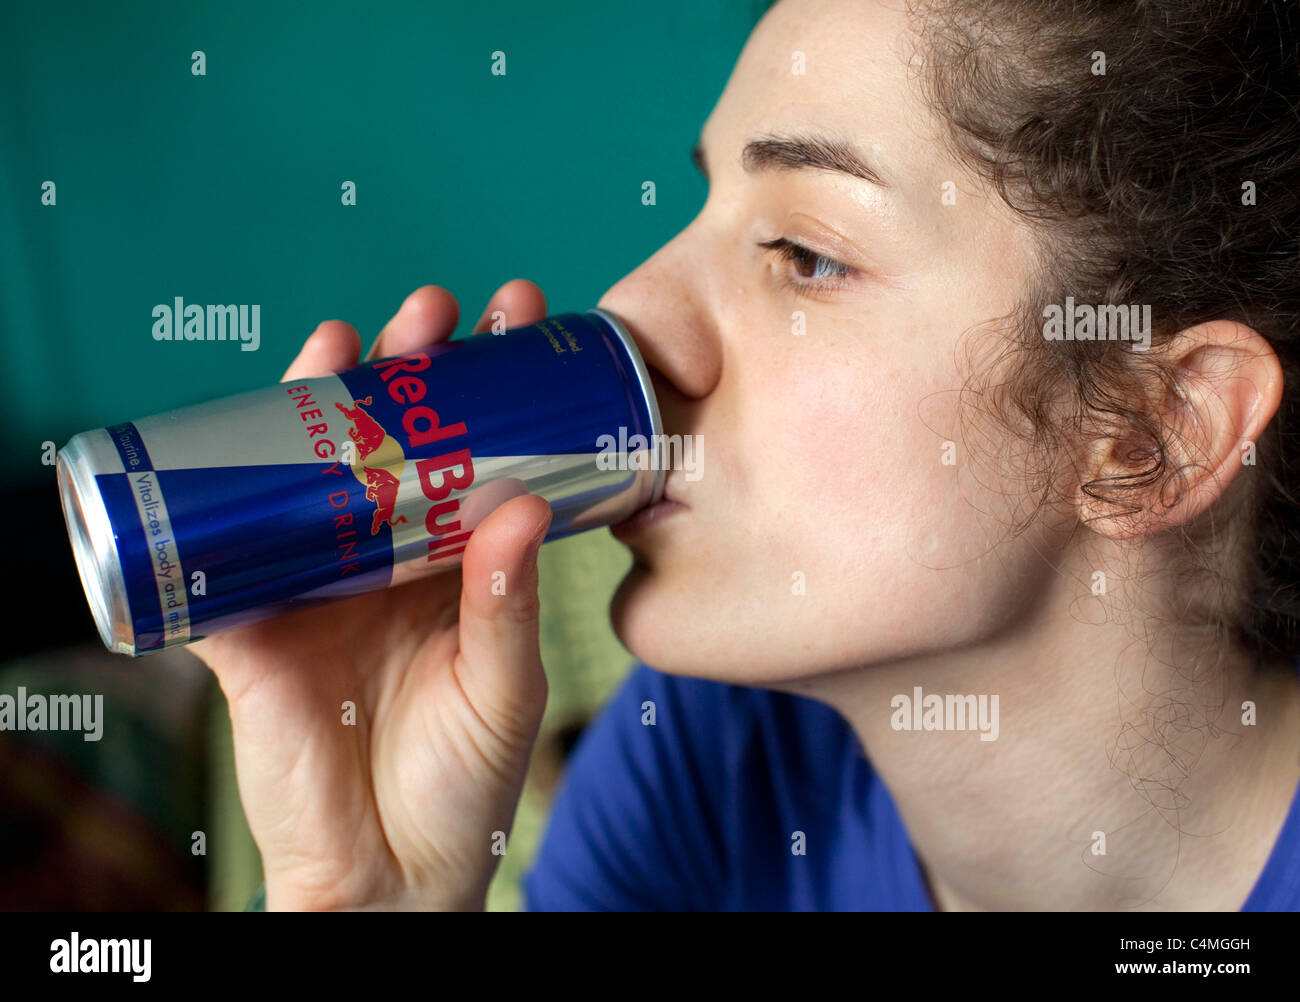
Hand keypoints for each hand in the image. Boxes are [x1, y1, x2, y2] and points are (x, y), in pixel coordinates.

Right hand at [191, 281, 551, 910]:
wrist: (392, 875)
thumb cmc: (464, 784)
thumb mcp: (502, 687)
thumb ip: (508, 606)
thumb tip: (519, 505)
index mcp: (454, 568)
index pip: (470, 455)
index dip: (489, 388)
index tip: (518, 320)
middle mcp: (383, 562)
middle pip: (384, 445)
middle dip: (405, 370)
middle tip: (435, 312)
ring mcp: (314, 588)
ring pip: (303, 475)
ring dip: (315, 403)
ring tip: (346, 342)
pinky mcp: (247, 630)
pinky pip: (221, 558)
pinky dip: (217, 499)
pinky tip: (237, 432)